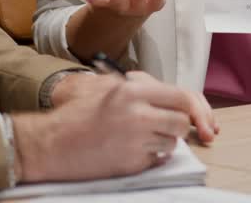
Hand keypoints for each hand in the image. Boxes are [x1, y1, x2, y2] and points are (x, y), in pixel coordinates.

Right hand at [13, 71, 219, 182]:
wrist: (49, 143)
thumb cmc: (76, 113)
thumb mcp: (108, 86)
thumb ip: (142, 86)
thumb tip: (172, 95)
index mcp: (134, 90)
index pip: (183, 97)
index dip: (195, 109)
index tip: (200, 120)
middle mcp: (138, 114)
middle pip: (182, 122)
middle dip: (177, 127)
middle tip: (163, 128)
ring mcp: (135, 141)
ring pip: (171, 143)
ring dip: (162, 143)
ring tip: (137, 138)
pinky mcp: (130, 163)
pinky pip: (155, 161)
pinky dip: (149, 158)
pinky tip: (128, 151)